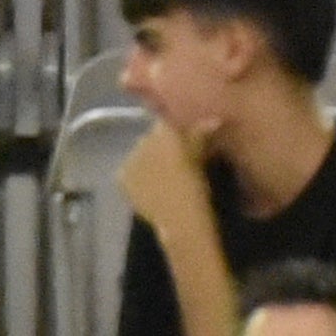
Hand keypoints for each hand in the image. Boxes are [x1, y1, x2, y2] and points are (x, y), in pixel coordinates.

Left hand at [116, 117, 221, 242]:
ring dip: (145, 162)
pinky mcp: (121, 177)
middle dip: (157, 146)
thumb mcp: (201, 156)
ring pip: (138, 155)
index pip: (164, 123)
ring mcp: (130, 158)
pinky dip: (134, 178)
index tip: (178, 143)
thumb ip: (202, 132)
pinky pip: (127, 172)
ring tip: (158, 178)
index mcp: (164, 129)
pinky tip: (147, 189)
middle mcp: (144, 138)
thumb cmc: (195, 184)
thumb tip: (214, 119)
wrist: (179, 216)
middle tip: (170, 162)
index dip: (171, 133)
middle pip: (150, 138)